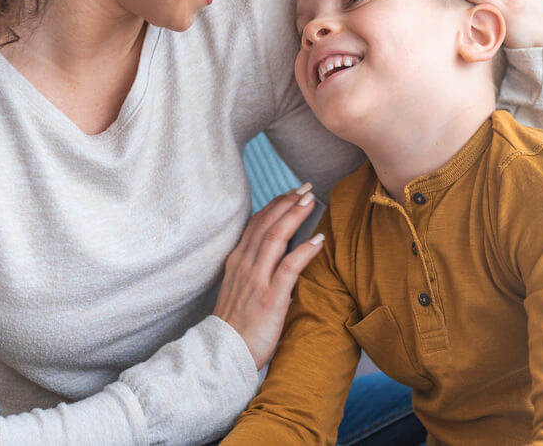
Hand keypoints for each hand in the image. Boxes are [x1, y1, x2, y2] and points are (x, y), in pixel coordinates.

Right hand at [213, 183, 324, 369]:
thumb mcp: (241, 290)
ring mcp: (256, 280)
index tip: (293, 192)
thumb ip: (257, 271)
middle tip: (305, 187)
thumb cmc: (237, 326)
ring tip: (311, 201)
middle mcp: (244, 265)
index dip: (275, 205)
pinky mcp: (269, 298)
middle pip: (266, 224)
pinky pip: (289, 268)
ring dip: (294, 216)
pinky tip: (319, 240)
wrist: (223, 355)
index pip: (256, 224)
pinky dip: (304, 251)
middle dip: (287, 202)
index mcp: (237, 262)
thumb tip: (282, 259)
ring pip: (275, 238)